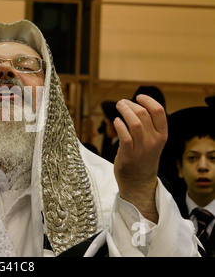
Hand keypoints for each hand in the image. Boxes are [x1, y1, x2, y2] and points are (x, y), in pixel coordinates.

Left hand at [113, 94, 167, 222]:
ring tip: (118, 107)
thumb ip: (147, 125)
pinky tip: (116, 121)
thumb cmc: (142, 157)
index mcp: (162, 135)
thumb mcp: (152, 141)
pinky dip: (119, 125)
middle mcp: (154, 141)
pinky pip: (124, 136)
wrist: (139, 181)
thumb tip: (133, 105)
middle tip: (121, 103)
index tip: (138, 97)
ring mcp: (142, 149)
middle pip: (143, 114)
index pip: (159, 111)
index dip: (148, 100)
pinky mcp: (129, 155)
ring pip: (134, 123)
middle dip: (130, 104)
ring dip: (124, 111)